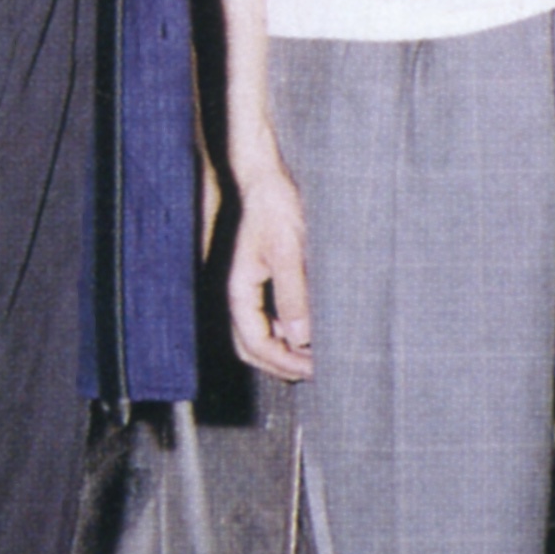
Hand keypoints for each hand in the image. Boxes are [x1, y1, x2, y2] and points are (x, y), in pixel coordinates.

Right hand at [226, 160, 312, 381]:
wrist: (270, 182)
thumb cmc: (277, 209)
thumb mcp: (290, 250)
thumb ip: (293, 293)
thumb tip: (300, 335)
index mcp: (239, 290)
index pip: (254, 343)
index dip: (283, 361)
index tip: (313, 369)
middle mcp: (239, 294)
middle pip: (250, 347)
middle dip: (280, 364)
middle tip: (315, 371)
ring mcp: (247, 290)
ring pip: (257, 336)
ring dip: (282, 352)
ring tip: (315, 357)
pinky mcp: (260, 282)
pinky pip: (265, 320)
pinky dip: (284, 334)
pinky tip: (309, 332)